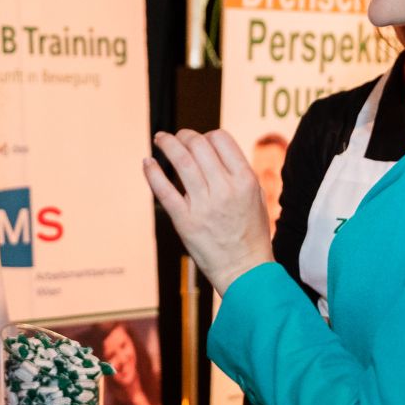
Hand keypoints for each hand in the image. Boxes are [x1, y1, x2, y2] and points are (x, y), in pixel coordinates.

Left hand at [143, 130, 272, 293]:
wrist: (245, 269)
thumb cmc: (251, 234)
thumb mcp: (256, 197)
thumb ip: (239, 172)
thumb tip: (215, 150)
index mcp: (245, 180)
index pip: (221, 139)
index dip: (206, 134)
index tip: (199, 140)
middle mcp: (225, 189)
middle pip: (199, 145)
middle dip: (184, 135)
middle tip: (176, 137)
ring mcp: (204, 205)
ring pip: (181, 161)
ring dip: (167, 144)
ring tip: (160, 139)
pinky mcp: (185, 221)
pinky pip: (164, 190)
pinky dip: (153, 172)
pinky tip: (148, 163)